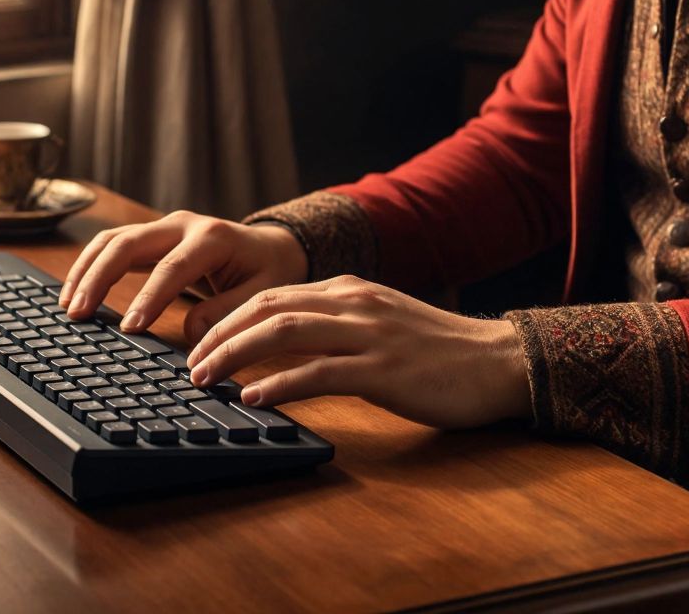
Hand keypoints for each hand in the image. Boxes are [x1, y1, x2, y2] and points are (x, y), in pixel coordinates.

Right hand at [59, 210, 307, 341]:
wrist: (271, 247)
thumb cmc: (268, 271)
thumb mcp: (263, 293)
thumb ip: (229, 312)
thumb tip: (191, 335)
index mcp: (213, 237)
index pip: (172, 268)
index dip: (148, 298)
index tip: (128, 328)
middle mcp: (183, 224)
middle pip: (128, 244)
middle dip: (99, 278)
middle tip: (78, 314)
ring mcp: (163, 226)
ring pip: (112, 240)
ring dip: (86, 271)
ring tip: (68, 306)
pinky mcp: (151, 236)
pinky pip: (112, 245)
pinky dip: (90, 266)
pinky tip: (75, 292)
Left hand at [186, 276, 533, 429]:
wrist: (499, 362)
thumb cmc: (440, 352)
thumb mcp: (381, 324)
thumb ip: (337, 328)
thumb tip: (283, 350)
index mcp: (350, 290)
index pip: (272, 295)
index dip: (227, 318)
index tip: (199, 345)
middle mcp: (354, 303)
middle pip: (266, 307)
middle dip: (219, 334)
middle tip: (189, 365)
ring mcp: (370, 334)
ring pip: (284, 333)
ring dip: (236, 355)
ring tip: (207, 380)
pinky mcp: (384, 369)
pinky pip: (319, 373)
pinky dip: (280, 384)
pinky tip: (255, 399)